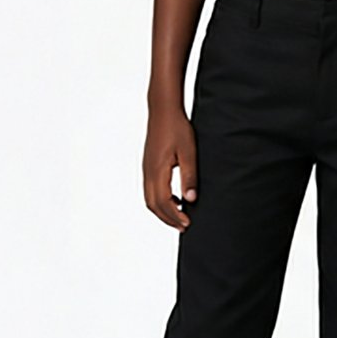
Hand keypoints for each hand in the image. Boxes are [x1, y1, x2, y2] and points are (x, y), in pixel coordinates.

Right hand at [144, 105, 197, 229]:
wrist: (163, 111)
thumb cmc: (177, 128)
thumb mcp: (188, 152)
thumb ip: (189, 176)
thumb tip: (191, 200)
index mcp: (157, 171)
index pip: (164, 203)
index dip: (175, 216)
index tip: (187, 224)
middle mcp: (148, 173)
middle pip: (153, 205)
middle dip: (168, 219)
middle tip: (184, 226)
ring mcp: (146, 169)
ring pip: (149, 199)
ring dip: (163, 211)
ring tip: (179, 217)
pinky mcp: (148, 166)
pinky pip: (150, 190)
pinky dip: (160, 200)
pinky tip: (175, 199)